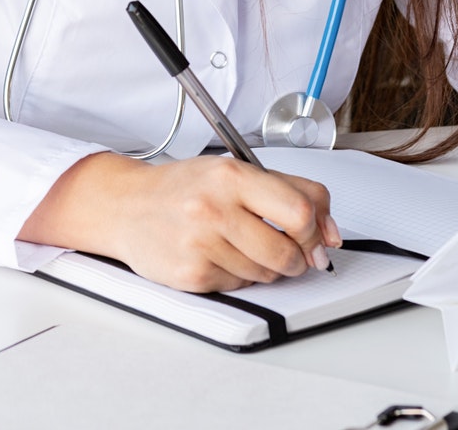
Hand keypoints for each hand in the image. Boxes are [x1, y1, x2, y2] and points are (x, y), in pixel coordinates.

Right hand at [18, 152, 341, 292]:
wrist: (126, 206)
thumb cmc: (183, 188)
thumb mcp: (235, 172)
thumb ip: (290, 191)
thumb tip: (331, 233)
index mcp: (231, 176)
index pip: (299, 210)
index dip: (318, 231)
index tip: (318, 238)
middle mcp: (214, 208)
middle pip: (286, 251)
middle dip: (296, 258)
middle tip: (287, 251)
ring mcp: (201, 244)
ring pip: (265, 274)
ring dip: (264, 267)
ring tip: (240, 246)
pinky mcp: (191, 274)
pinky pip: (239, 286)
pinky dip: (237, 276)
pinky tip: (218, 256)